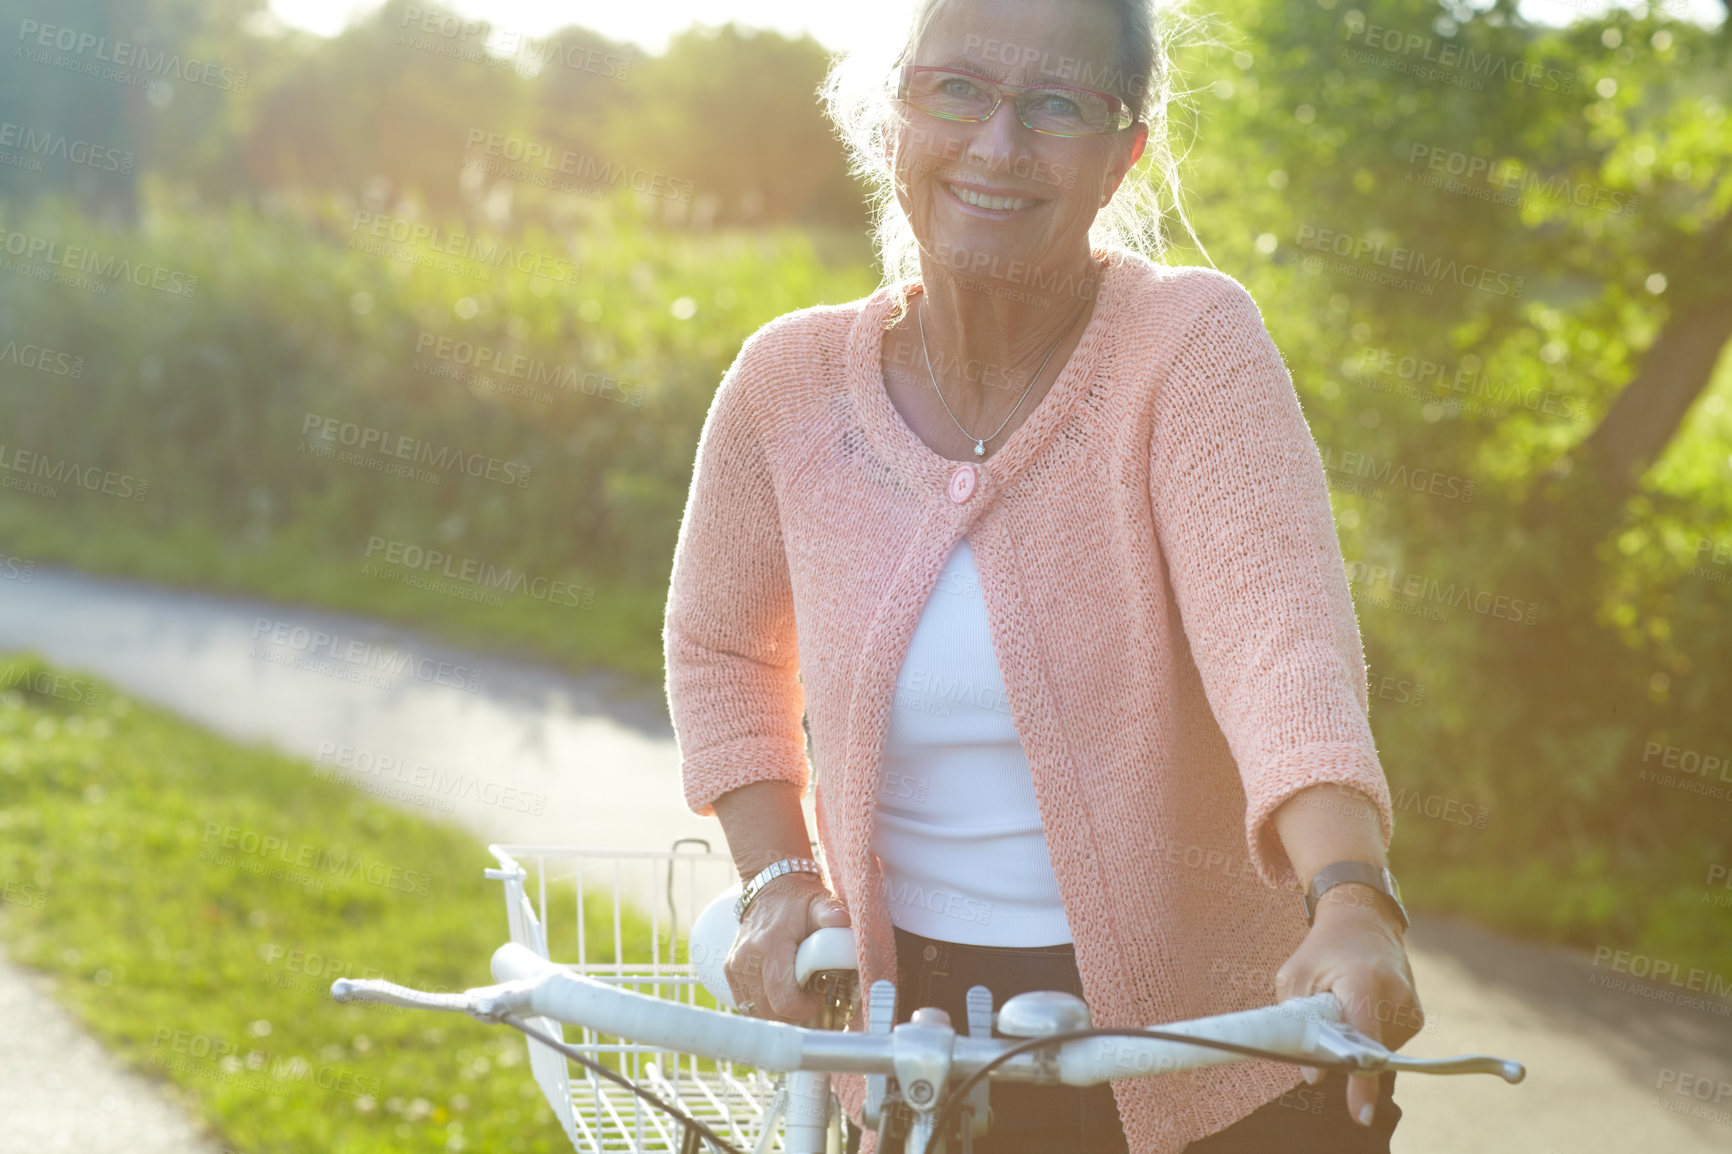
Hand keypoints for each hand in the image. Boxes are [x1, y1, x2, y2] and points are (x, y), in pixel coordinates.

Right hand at [724, 874, 850, 1022]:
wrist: (770, 886)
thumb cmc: (799, 899)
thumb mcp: (820, 902)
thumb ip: (831, 913)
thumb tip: (842, 921)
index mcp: (769, 945)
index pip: (783, 1000)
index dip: (804, 1007)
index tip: (818, 995)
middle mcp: (747, 958)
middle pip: (770, 1011)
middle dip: (794, 1012)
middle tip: (810, 994)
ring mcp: (735, 966)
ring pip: (757, 1011)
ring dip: (779, 1010)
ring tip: (795, 991)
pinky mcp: (730, 970)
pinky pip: (746, 1003)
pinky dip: (763, 1004)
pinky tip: (779, 990)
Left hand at [1274, 885, 1422, 1127]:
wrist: (1361, 919)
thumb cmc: (1322, 949)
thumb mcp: (1295, 977)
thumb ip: (1299, 1024)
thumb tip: (1315, 1075)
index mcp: (1366, 983)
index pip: (1364, 1041)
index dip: (1360, 1080)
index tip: (1359, 1114)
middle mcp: (1397, 996)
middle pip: (1367, 1050)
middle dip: (1342, 1050)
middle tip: (1324, 1020)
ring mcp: (1411, 1007)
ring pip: (1375, 1050)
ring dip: (1353, 1041)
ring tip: (1343, 1001)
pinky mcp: (1415, 1017)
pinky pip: (1384, 1043)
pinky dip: (1367, 1036)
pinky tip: (1358, 1008)